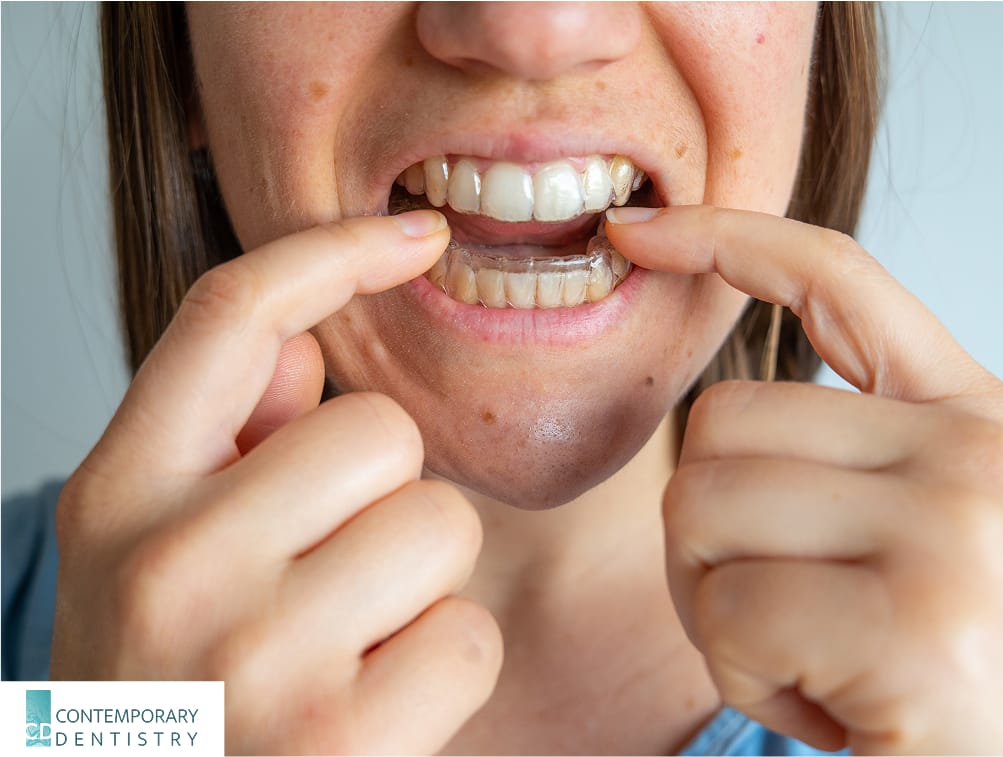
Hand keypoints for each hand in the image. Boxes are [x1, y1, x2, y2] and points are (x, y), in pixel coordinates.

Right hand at [51, 212, 502, 754]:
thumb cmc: (175, 684)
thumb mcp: (148, 554)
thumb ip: (221, 442)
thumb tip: (299, 346)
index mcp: (118, 496)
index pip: (230, 319)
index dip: (333, 253)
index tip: (417, 237)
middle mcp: (169, 564)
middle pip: (379, 429)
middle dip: (384, 497)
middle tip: (329, 579)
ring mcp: (251, 657)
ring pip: (440, 525)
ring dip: (420, 585)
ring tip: (347, 646)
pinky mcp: (337, 744)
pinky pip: (470, 637)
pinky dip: (444, 671)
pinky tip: (375, 710)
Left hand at [608, 206, 1002, 753]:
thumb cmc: (952, 676)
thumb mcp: (926, 536)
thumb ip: (844, 454)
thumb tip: (714, 412)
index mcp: (973, 416)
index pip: (833, 276)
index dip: (724, 238)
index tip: (636, 229)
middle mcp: (973, 451)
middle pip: (715, 424)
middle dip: (708, 534)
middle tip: (788, 616)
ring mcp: (953, 529)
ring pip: (699, 510)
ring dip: (718, 606)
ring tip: (812, 658)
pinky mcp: (919, 623)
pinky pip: (727, 610)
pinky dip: (744, 672)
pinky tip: (828, 705)